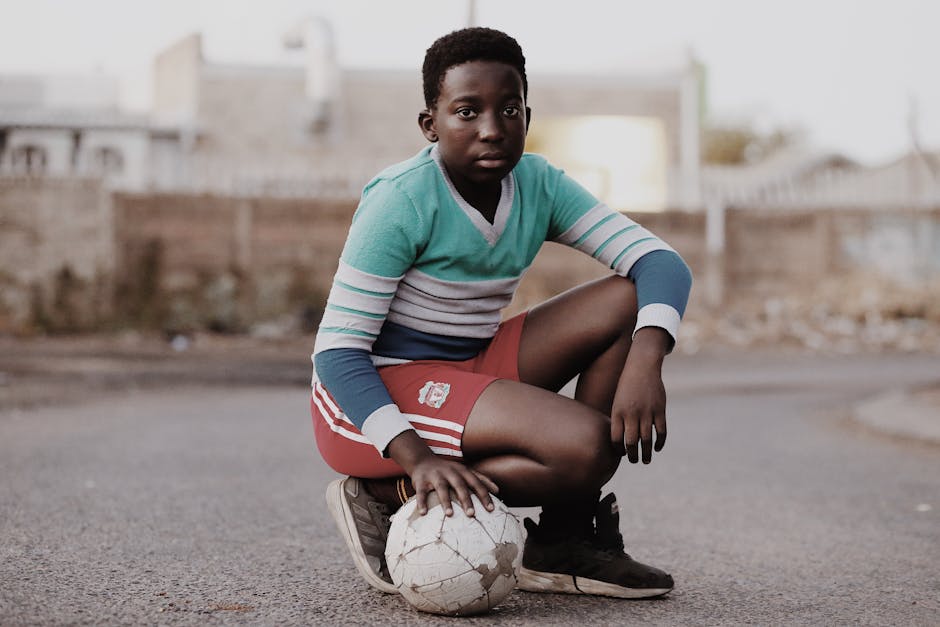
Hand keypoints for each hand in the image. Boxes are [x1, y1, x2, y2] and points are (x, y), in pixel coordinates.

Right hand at [386, 430, 498, 516]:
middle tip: (472, 514)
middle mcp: (450, 472)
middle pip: (460, 485)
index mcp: (462, 471)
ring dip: (446, 501)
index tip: (491, 509)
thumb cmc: (448, 470)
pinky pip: (421, 492)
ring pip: (441, 488)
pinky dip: (421, 502)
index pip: (476, 483)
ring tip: (450, 514)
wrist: (423, 461)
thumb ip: (480, 479)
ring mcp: (435, 476)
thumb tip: (498, 490)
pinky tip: (423, 513)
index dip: (484, 495)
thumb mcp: (464, 471)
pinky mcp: (421, 481)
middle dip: (466, 499)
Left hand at [610, 327, 669, 463]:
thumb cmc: (626, 386)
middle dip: (632, 456)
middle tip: (634, 461)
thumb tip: (620, 440)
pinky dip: (660, 443)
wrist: (642, 367)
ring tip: (646, 460)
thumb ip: (618, 419)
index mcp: (618, 412)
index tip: (621, 453)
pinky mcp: (660, 410)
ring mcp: (647, 412)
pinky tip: (657, 448)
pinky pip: (661, 432)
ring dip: (646, 454)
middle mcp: (632, 414)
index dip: (618, 450)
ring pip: (646, 440)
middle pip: (631, 443)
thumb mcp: (617, 401)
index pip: (616, 439)